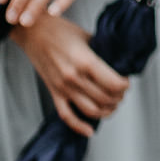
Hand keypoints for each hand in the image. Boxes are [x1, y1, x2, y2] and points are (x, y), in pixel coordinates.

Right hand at [11, 12, 128, 137]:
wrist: (32, 32)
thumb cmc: (60, 30)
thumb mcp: (88, 36)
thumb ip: (102, 52)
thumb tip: (120, 63)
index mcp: (86, 62)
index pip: (114, 84)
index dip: (125, 86)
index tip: (126, 82)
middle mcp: (74, 78)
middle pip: (106, 99)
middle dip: (119, 98)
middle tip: (121, 92)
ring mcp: (63, 88)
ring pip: (92, 111)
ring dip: (106, 111)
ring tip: (112, 105)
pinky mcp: (54, 93)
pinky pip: (67, 116)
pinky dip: (79, 126)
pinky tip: (90, 130)